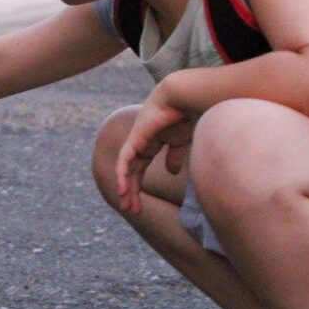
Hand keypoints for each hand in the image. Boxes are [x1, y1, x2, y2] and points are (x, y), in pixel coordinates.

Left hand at [115, 86, 191, 215]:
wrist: (183, 97)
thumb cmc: (185, 115)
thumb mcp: (181, 142)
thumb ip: (175, 157)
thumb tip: (172, 172)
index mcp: (150, 145)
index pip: (139, 170)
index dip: (138, 188)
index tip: (140, 207)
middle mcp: (140, 144)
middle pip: (131, 173)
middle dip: (131, 193)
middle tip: (131, 211)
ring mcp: (136, 141)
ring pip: (126, 169)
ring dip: (126, 188)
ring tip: (126, 204)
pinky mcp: (135, 138)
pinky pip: (125, 159)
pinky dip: (123, 174)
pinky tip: (123, 188)